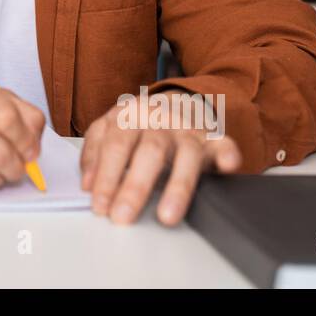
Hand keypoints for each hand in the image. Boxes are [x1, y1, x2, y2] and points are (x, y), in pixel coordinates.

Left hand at [80, 92, 240, 225]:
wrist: (176, 100)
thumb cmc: (138, 121)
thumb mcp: (108, 127)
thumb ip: (94, 152)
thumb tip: (88, 184)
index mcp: (131, 114)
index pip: (116, 146)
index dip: (107, 176)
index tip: (100, 205)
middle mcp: (161, 120)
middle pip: (149, 152)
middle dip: (135, 186)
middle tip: (122, 215)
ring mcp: (189, 129)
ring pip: (187, 155)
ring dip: (177, 186)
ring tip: (166, 216)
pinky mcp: (214, 138)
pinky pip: (224, 144)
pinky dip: (228, 155)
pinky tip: (228, 166)